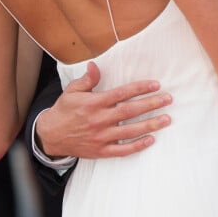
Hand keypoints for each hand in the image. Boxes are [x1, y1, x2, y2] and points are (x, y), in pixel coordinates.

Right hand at [35, 61, 171, 158]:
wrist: (50, 136)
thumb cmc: (63, 110)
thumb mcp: (72, 91)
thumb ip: (87, 80)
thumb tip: (96, 66)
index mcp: (93, 103)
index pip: (121, 94)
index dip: (139, 88)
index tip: (155, 85)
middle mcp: (99, 120)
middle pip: (130, 111)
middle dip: (150, 104)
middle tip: (168, 99)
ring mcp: (100, 137)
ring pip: (130, 131)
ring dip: (150, 125)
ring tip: (166, 119)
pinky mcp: (101, 151)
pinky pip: (122, 150)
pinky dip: (137, 146)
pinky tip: (151, 140)